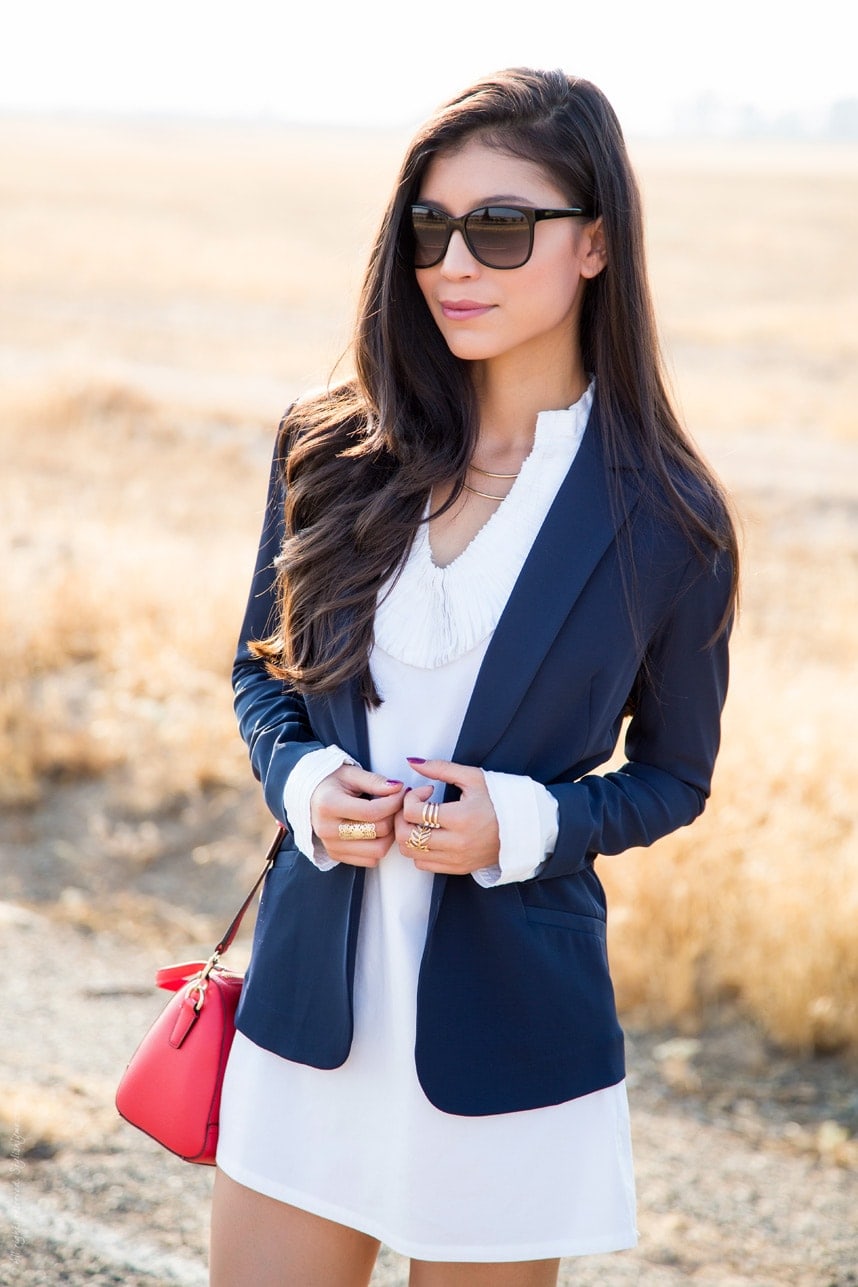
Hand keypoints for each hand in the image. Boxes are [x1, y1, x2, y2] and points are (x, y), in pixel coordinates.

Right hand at [310, 765, 405, 867]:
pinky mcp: (336, 855)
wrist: (309, 797)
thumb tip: (398, 788)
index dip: (394, 803)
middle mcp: (327, 829)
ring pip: (377, 851)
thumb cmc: (331, 782)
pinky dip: (379, 846)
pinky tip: (377, 831)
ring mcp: (331, 845)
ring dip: (390, 835)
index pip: (372, 811)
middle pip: (377, 832)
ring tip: (388, 818)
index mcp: (328, 804)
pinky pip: (370, 861)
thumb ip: (375, 781)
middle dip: (393, 817)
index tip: (401, 792)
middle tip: (397, 804)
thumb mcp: (351, 774)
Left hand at [395, 758, 499, 874]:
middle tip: (413, 805)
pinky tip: (428, 835)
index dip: (411, 797)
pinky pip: (423, 864)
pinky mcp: (458, 868)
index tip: (425, 790)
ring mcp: (456, 858)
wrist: (522, 827)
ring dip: (408, 834)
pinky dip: (418, 850)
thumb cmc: (498, 799)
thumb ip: (440, 768)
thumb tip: (412, 761)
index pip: (413, 812)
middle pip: (406, 836)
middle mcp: (457, 843)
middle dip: (402, 816)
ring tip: (419, 820)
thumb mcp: (472, 777)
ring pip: (410, 853)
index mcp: (460, 818)